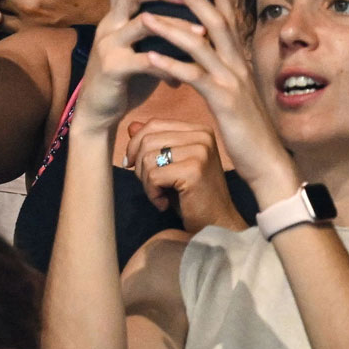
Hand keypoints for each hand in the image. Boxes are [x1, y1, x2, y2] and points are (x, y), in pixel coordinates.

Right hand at [71, 0, 186, 135]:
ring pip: (142, 24)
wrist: (99, 111)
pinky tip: (184, 70)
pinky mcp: (113, 68)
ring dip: (175, 25)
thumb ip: (160, 31)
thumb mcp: (141, 47)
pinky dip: (167, 62)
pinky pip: (144, 59)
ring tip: (202, 30)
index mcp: (115, 16)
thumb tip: (197, 14)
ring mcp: (108, 45)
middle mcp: (109, 25)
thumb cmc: (126, 77)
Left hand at [124, 118, 246, 232]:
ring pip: (148, 158)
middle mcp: (202, 136)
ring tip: (160, 194)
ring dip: (146, 181)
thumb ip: (153, 143)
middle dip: (139, 165)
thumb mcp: (171, 164)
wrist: (217, 224)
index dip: (135, 144)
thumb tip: (131, 126)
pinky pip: (154, 176)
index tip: (131, 164)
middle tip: (151, 185)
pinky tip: (163, 203)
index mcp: (199, 130)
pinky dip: (152, 193)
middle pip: (147, 140)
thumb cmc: (192, 195)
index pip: (154, 124)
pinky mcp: (194, 171)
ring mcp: (200, 152)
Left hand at [137, 0, 297, 196]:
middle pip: (216, 23)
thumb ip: (223, 69)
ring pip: (201, 45)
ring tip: (146, 16)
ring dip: (171, 28)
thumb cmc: (246, 125)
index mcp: (239, 60)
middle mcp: (238, 64)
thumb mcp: (234, 90)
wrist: (266, 159)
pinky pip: (194, 76)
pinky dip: (171, 64)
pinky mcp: (223, 100)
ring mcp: (232, 81)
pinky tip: (150, 56)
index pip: (230, 19)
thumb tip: (208, 53)